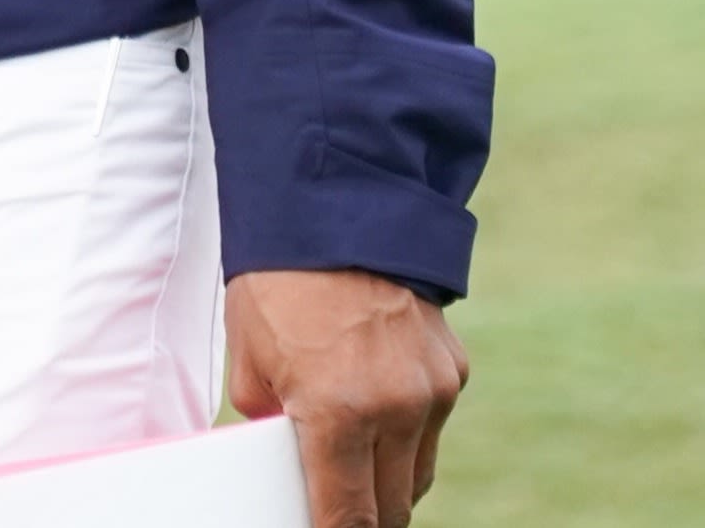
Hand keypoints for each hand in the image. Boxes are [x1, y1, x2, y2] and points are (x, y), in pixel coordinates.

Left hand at [225, 267, 466, 526]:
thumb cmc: (280, 284)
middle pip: (392, 508)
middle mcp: (396, 408)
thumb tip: (281, 456)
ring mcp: (432, 389)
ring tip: (358, 469)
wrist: (339, 208)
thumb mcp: (251, 363)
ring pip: (418, 473)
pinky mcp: (452, 369)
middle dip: (366, 517)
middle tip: (340, 508)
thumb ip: (270, 424)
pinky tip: (379, 408)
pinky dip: (409, 432)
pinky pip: (433, 425)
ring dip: (392, 481)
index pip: (348, 517)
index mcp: (339, 413)